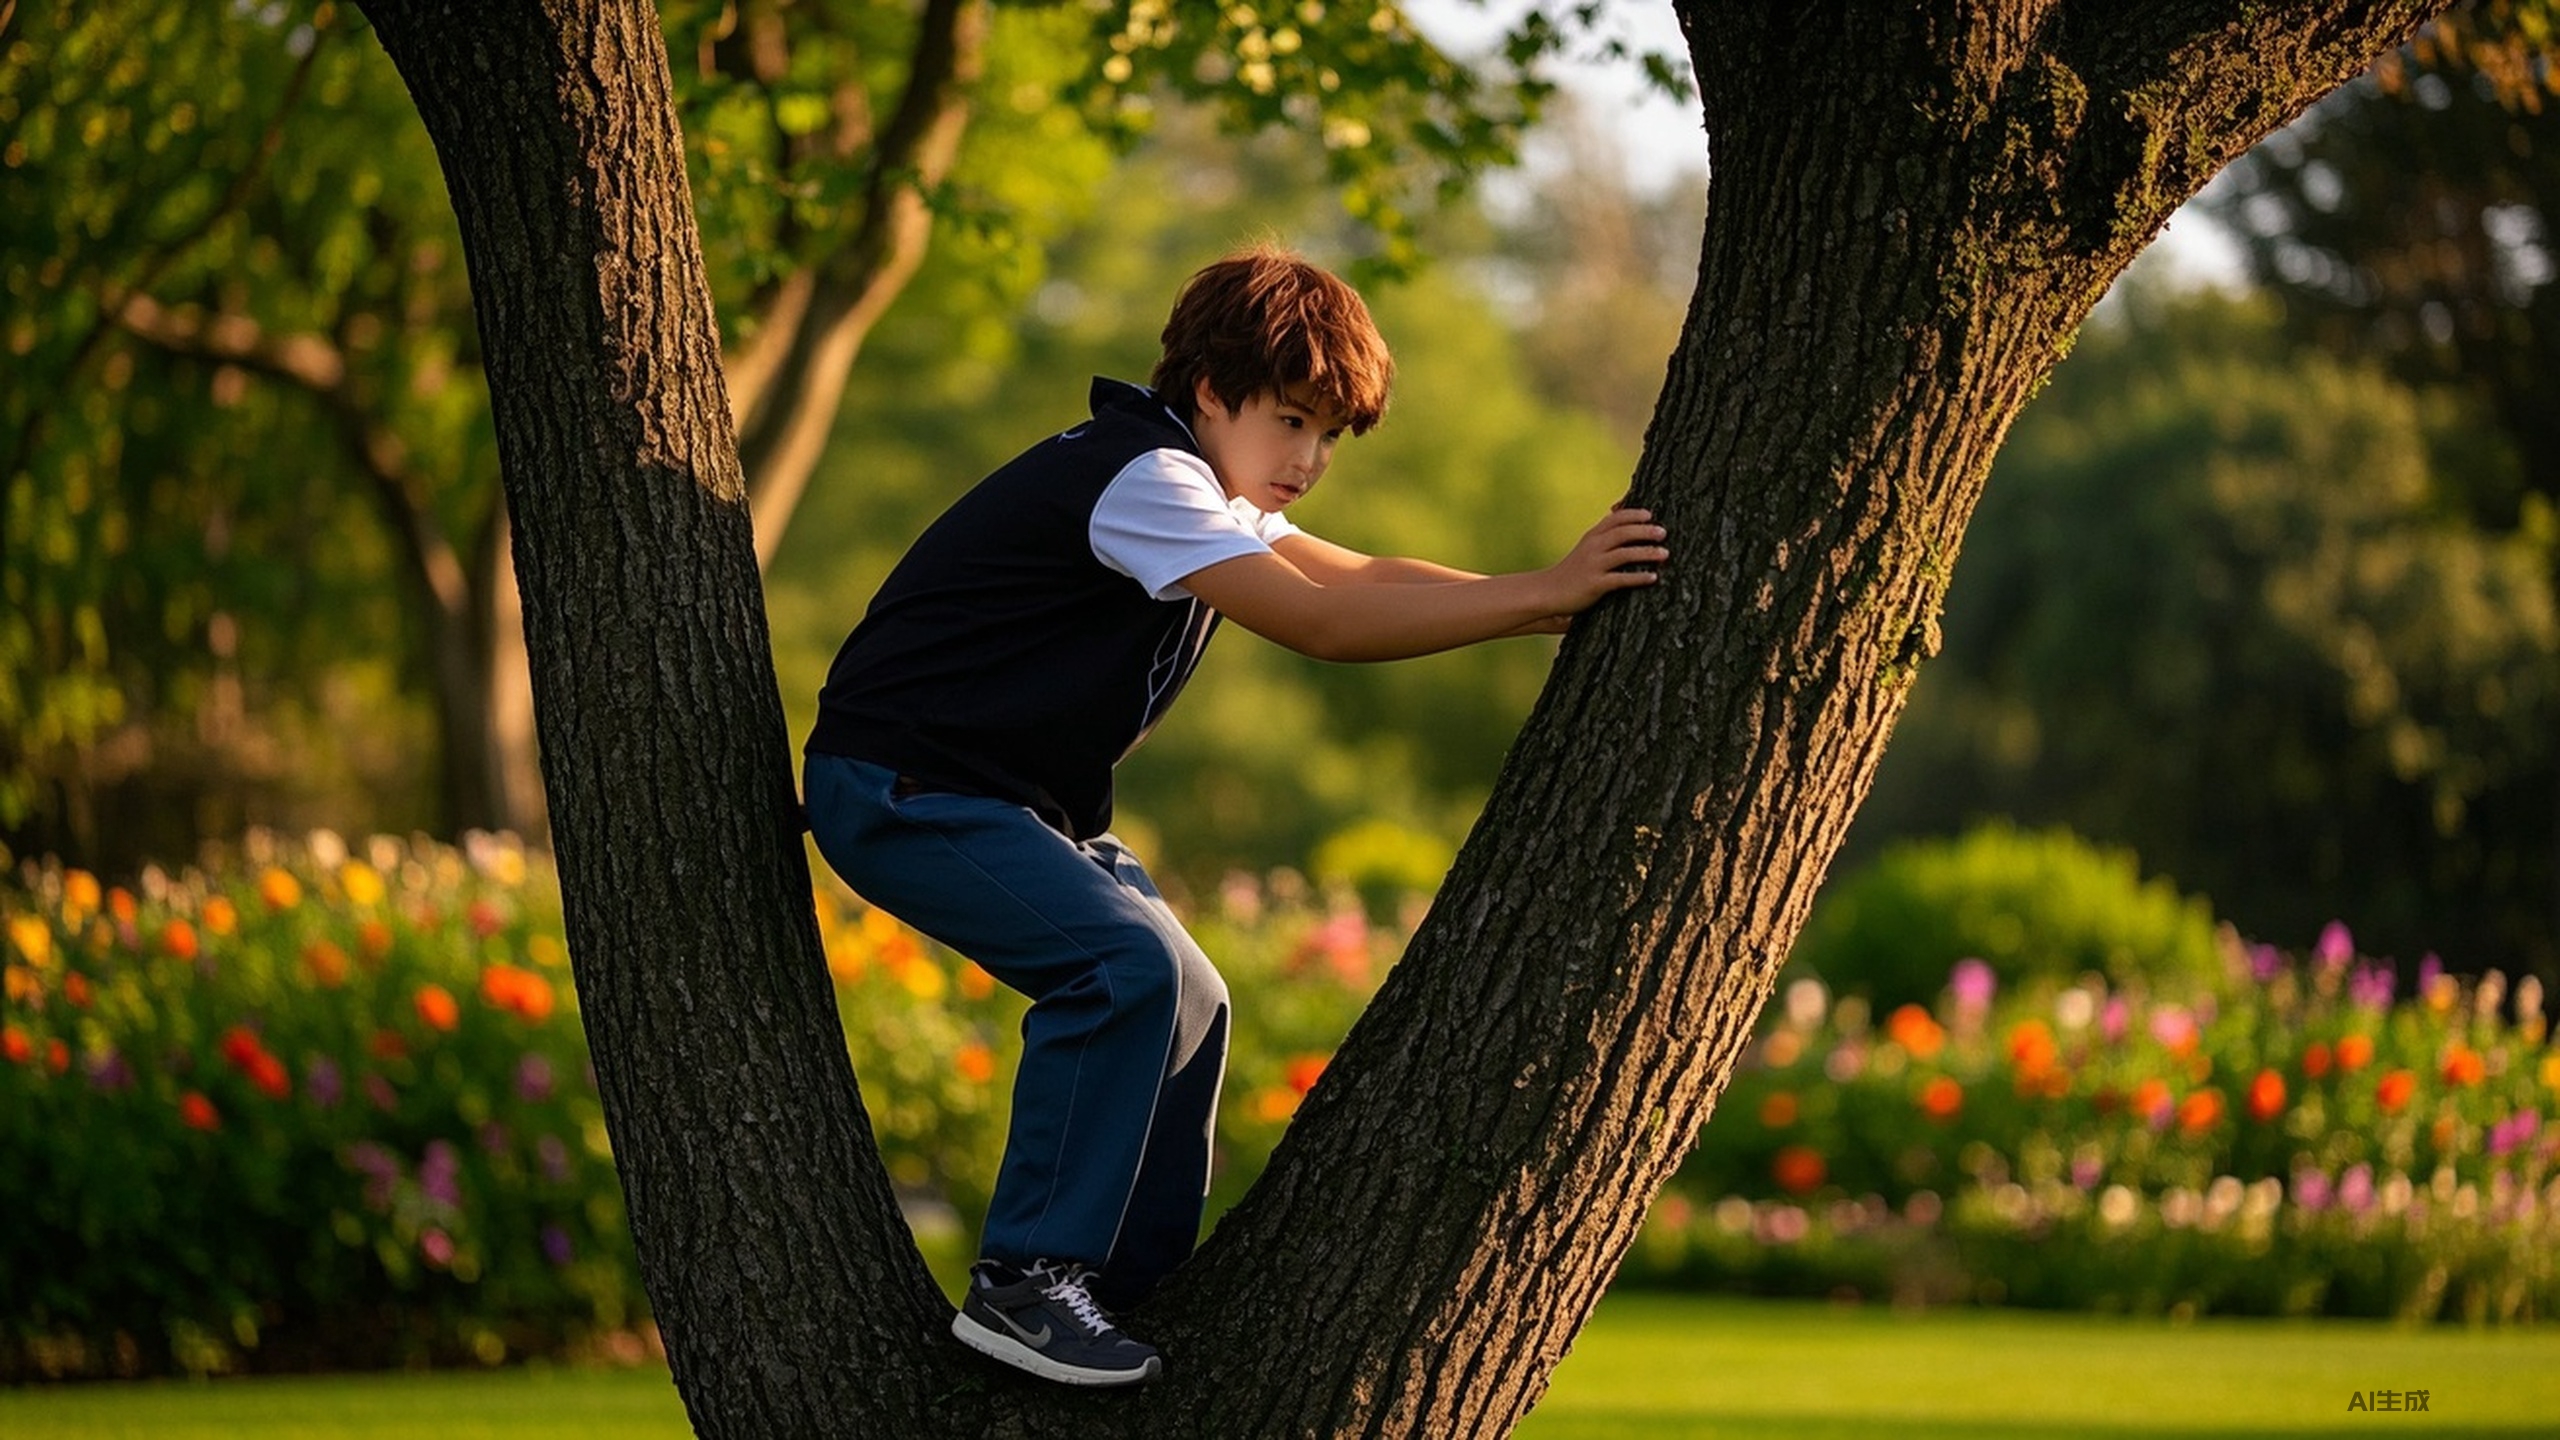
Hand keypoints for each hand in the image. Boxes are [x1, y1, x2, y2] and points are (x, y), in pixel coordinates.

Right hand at [1541, 507, 1666, 615]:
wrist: (1548, 591)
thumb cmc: (1571, 571)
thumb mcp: (1585, 549)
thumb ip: (1603, 539)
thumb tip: (1625, 528)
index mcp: (1592, 537)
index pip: (1615, 518)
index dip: (1633, 514)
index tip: (1649, 515)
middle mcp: (1593, 547)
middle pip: (1623, 532)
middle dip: (1645, 530)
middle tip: (1663, 533)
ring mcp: (1594, 565)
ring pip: (1624, 554)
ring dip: (1647, 552)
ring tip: (1664, 554)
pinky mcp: (1595, 584)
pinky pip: (1621, 579)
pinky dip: (1638, 577)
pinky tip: (1653, 577)